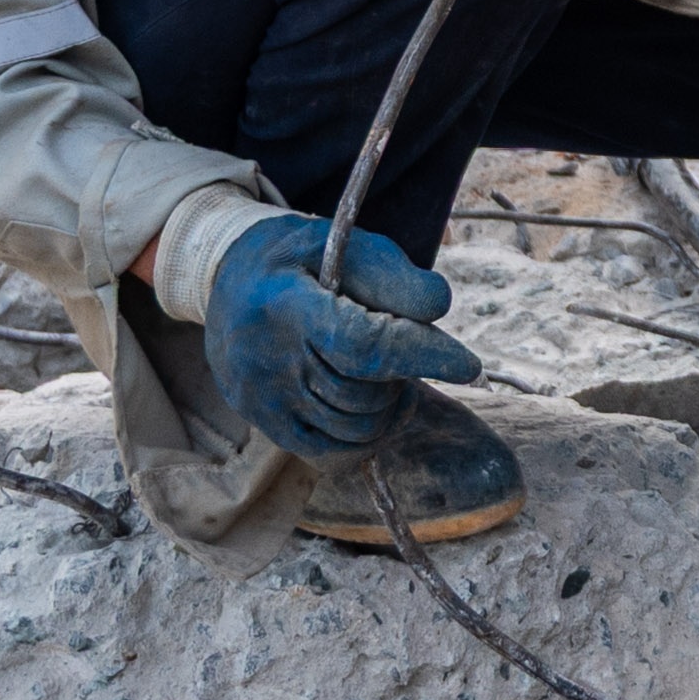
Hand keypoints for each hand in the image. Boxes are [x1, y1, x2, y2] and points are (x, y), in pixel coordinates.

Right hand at [199, 213, 475, 458]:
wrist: (229, 281)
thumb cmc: (302, 260)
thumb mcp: (345, 246)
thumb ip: (392, 275)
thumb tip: (438, 308)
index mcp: (284, 305)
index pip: (363, 345)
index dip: (422, 356)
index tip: (469, 365)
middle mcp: (264, 360)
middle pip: (365, 391)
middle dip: (404, 370)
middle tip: (405, 341)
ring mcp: (261, 399)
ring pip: (355, 428)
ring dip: (389, 404)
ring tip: (389, 369)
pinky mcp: (264, 423)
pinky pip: (331, 454)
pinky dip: (368, 437)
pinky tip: (380, 406)